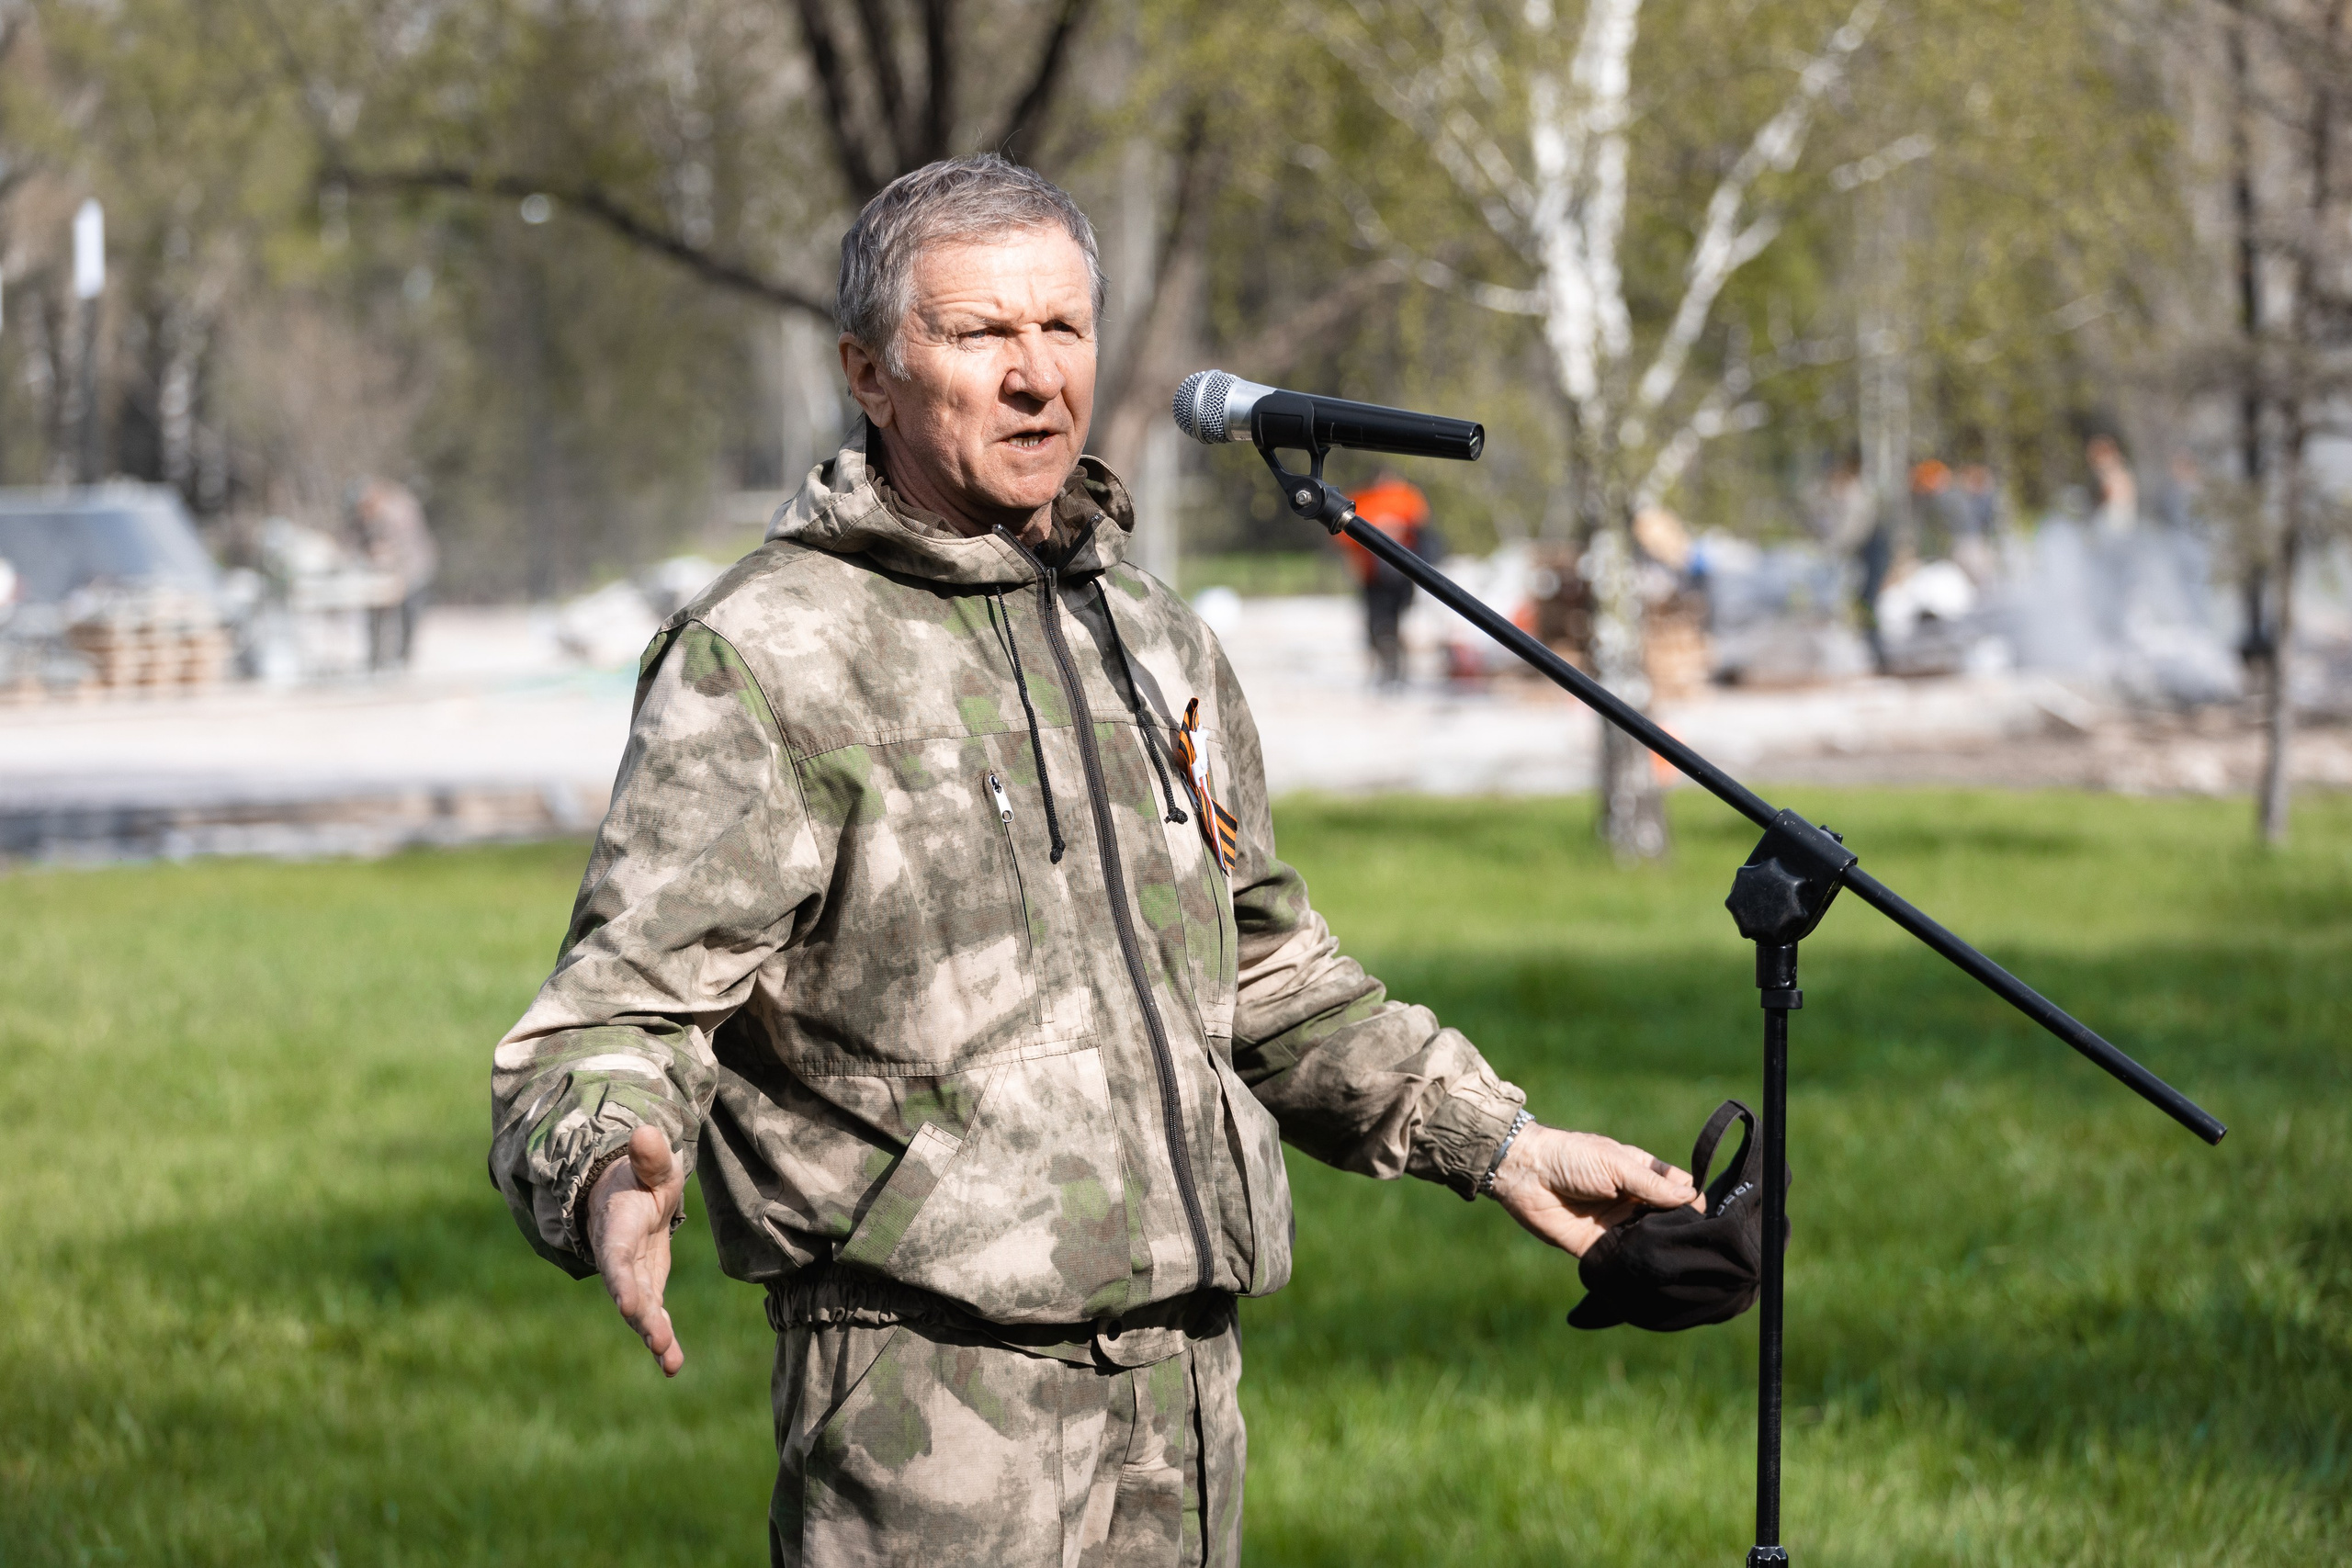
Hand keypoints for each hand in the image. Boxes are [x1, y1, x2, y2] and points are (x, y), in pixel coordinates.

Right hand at [588, 1123, 687, 1375]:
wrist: (625, 1198)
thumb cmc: (639, 1178)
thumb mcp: (650, 1164)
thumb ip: (649, 1155)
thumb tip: (646, 1132)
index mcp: (617, 1228)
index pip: (618, 1257)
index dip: (622, 1280)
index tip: (628, 1302)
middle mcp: (620, 1259)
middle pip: (628, 1290)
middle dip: (640, 1314)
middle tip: (655, 1338)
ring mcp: (633, 1278)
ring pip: (641, 1309)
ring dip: (653, 1333)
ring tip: (668, 1359)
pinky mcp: (648, 1290)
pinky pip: (655, 1317)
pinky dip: (663, 1340)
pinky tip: (672, 1366)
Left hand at [1488, 1123, 1700, 1256]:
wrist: (1525, 1174)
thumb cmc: (1571, 1157)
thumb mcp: (1615, 1164)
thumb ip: (1651, 1183)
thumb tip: (1692, 1197)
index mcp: (1640, 1174)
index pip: (1678, 1189)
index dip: (1692, 1201)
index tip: (1708, 1217)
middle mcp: (1632, 1201)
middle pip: (1668, 1219)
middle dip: (1681, 1230)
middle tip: (1699, 1245)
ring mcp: (1617, 1225)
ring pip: (1649, 1242)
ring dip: (1661, 1250)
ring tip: (1683, 1262)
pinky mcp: (1598, 1247)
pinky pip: (1624, 1259)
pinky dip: (1638, 1265)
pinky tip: (1654, 1273)